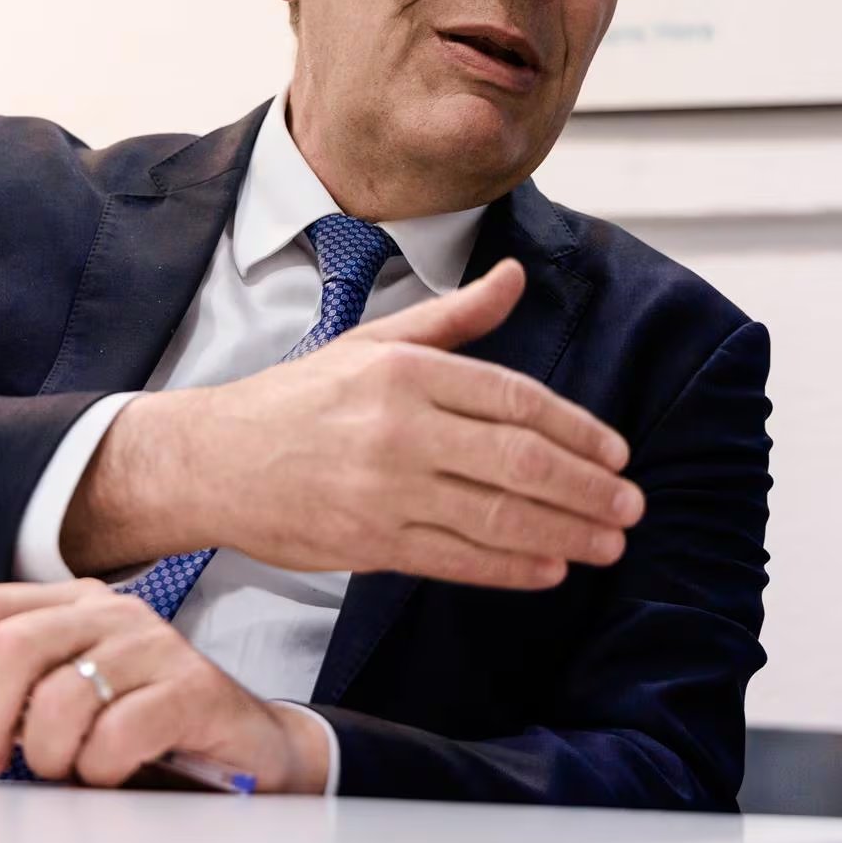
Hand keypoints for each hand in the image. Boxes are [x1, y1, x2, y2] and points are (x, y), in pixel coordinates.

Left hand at [0, 579, 326, 792]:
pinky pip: (115, 735)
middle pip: (12, 647)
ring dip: (51, 754)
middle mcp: (114, 612)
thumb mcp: (65, 704)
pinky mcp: (192, 688)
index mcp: (75, 605)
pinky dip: (101, 768)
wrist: (243, 748)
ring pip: (60, 698)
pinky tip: (116, 770)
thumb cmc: (145, 727)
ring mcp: (155, 646)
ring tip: (71, 769)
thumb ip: (7, 693)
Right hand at [63, 259, 641, 589]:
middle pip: (518, 460)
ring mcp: (382, 488)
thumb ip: (453, 318)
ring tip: (607, 544)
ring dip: (563, 532)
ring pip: (496, 514)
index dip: (576, 430)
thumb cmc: (295, 399)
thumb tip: (513, 274)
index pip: (514, 399)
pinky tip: (548, 568)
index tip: (617, 453)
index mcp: (404, 370)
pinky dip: (509, 567)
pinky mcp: (366, 541)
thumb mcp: (372, 342)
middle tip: (630, 506)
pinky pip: (455, 558)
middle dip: (586, 488)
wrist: (211, 458)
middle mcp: (398, 426)